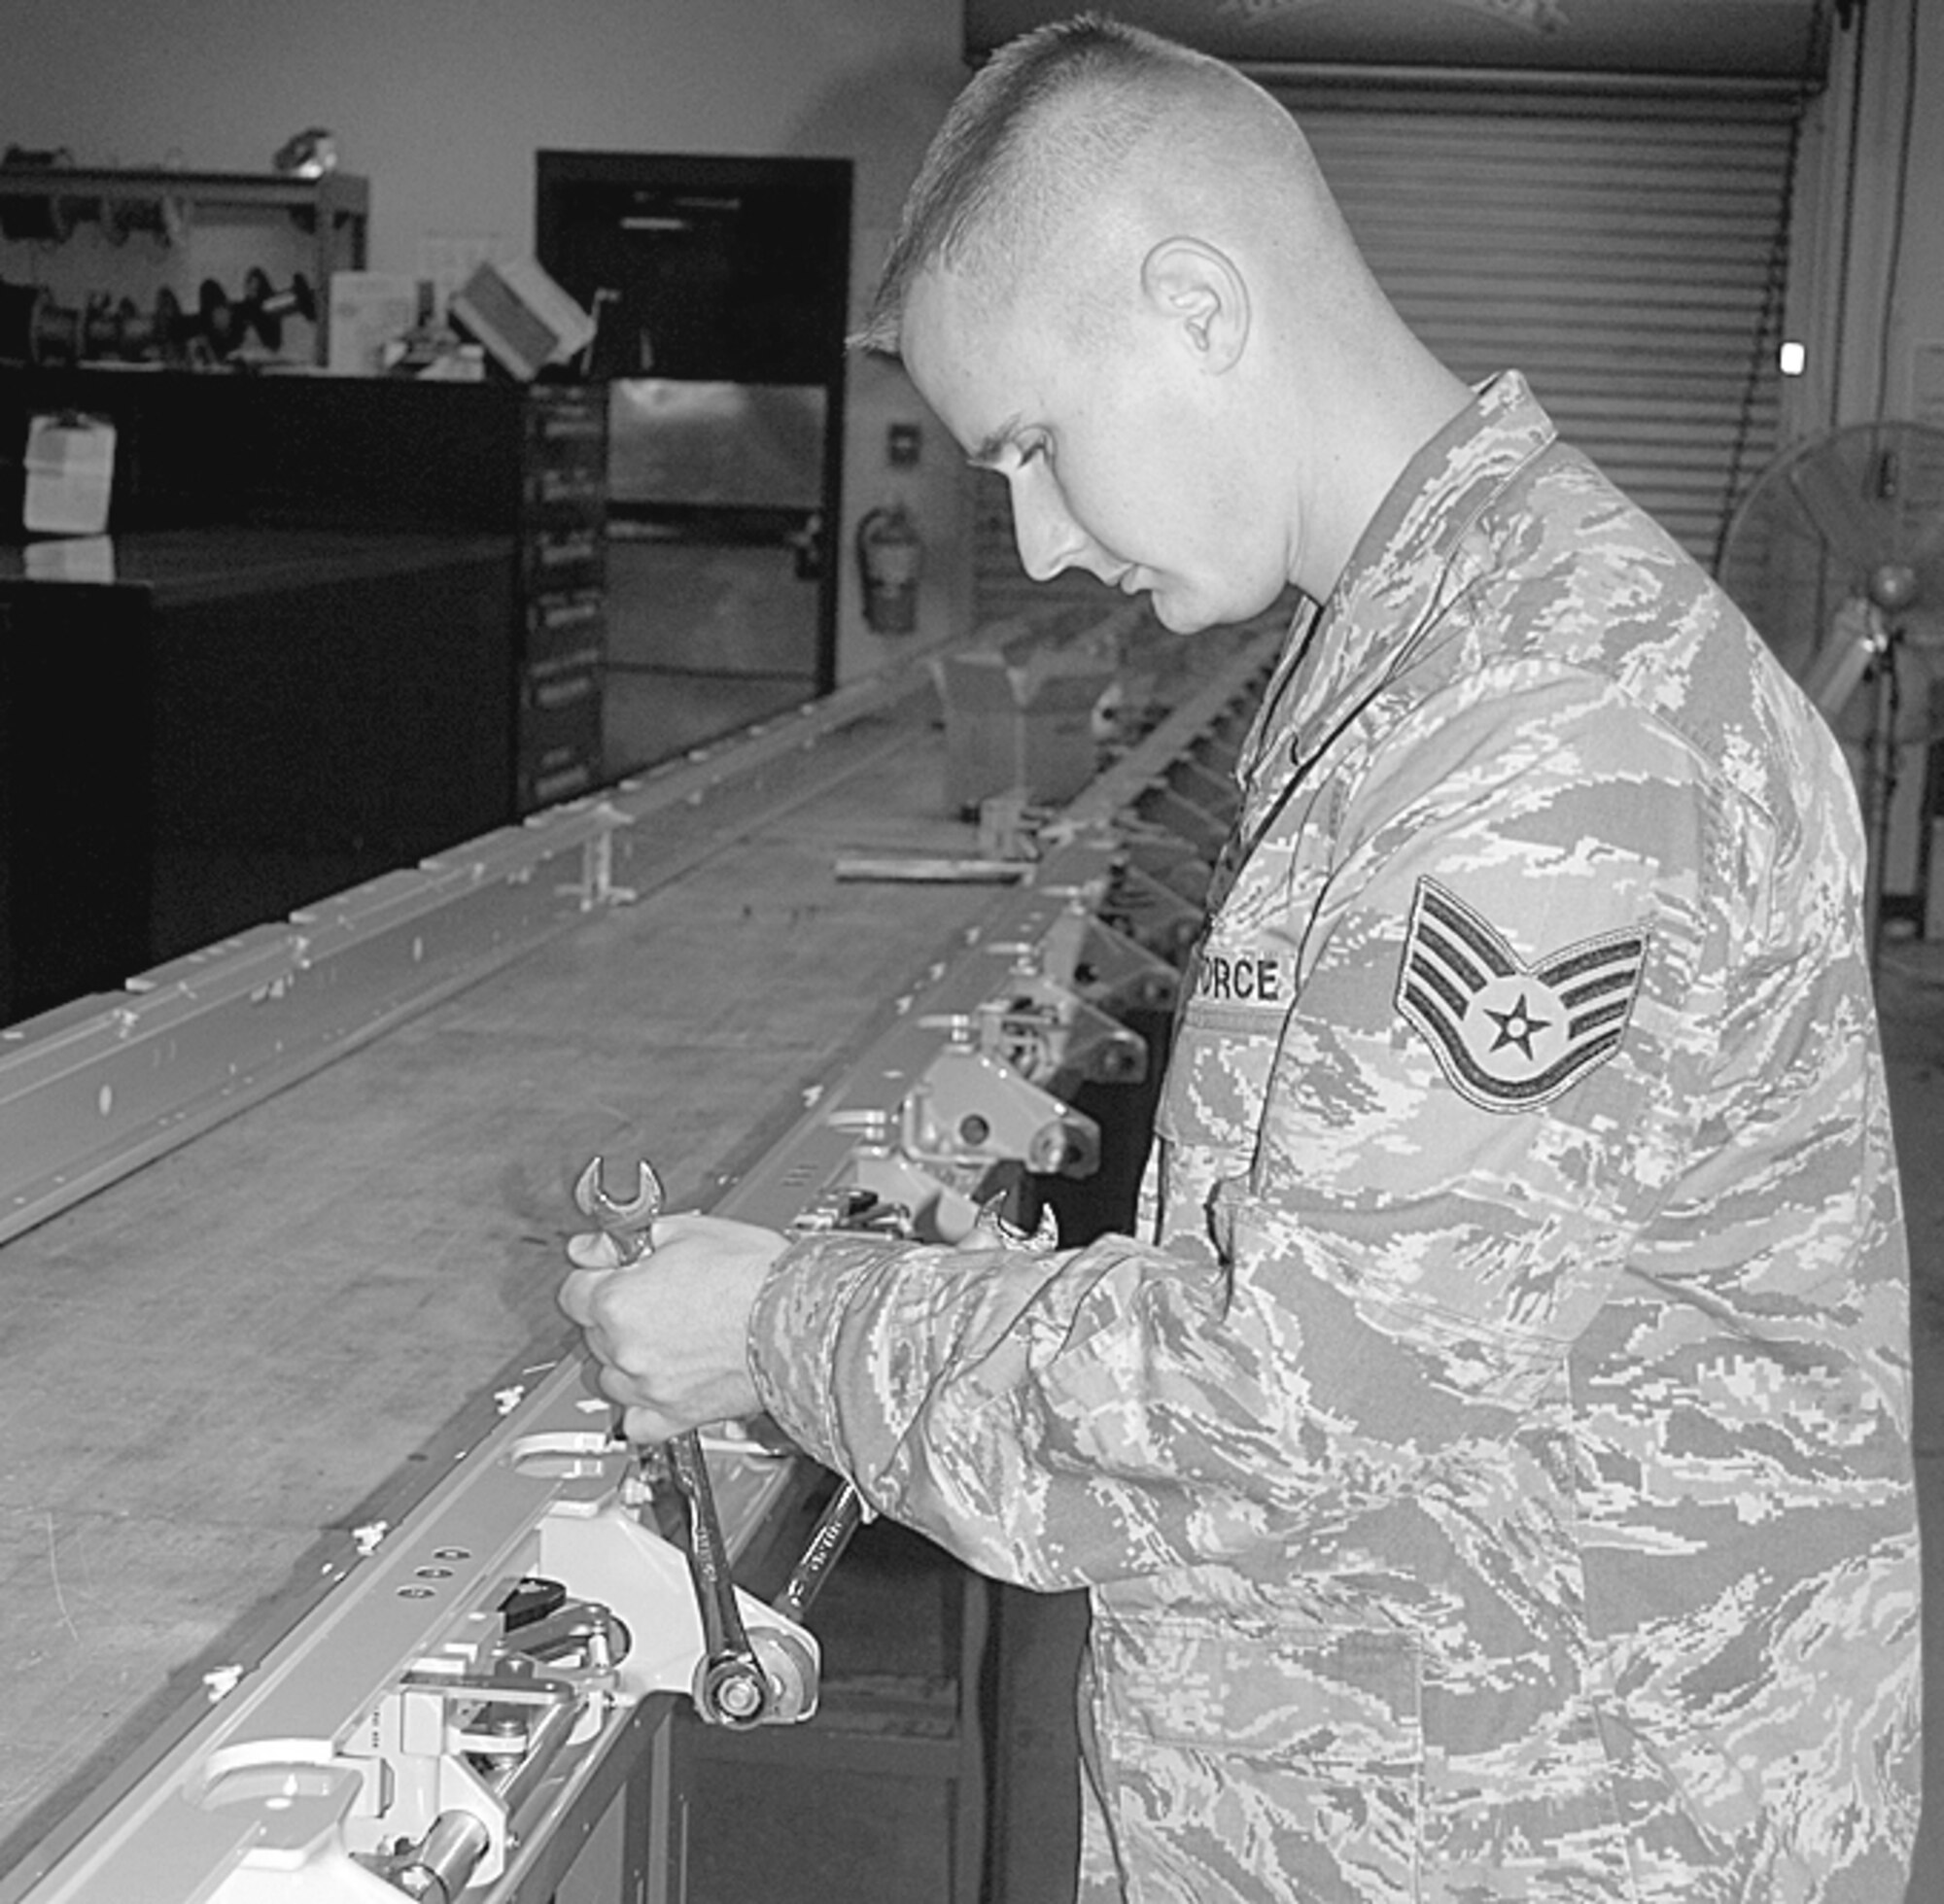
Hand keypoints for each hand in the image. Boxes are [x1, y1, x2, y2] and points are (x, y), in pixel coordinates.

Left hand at [557, 1212, 787, 1444]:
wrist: (800, 1320)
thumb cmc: (756, 1276)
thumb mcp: (689, 1230)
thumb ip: (625, 1238)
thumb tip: (592, 1246)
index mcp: (619, 1300)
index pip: (573, 1290)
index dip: (598, 1274)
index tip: (614, 1270)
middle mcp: (625, 1349)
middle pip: (592, 1333)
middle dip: (616, 1313)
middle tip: (656, 1296)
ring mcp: (649, 1388)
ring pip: (611, 1376)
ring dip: (627, 1357)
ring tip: (666, 1336)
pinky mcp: (677, 1416)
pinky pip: (637, 1422)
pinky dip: (643, 1405)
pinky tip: (663, 1382)